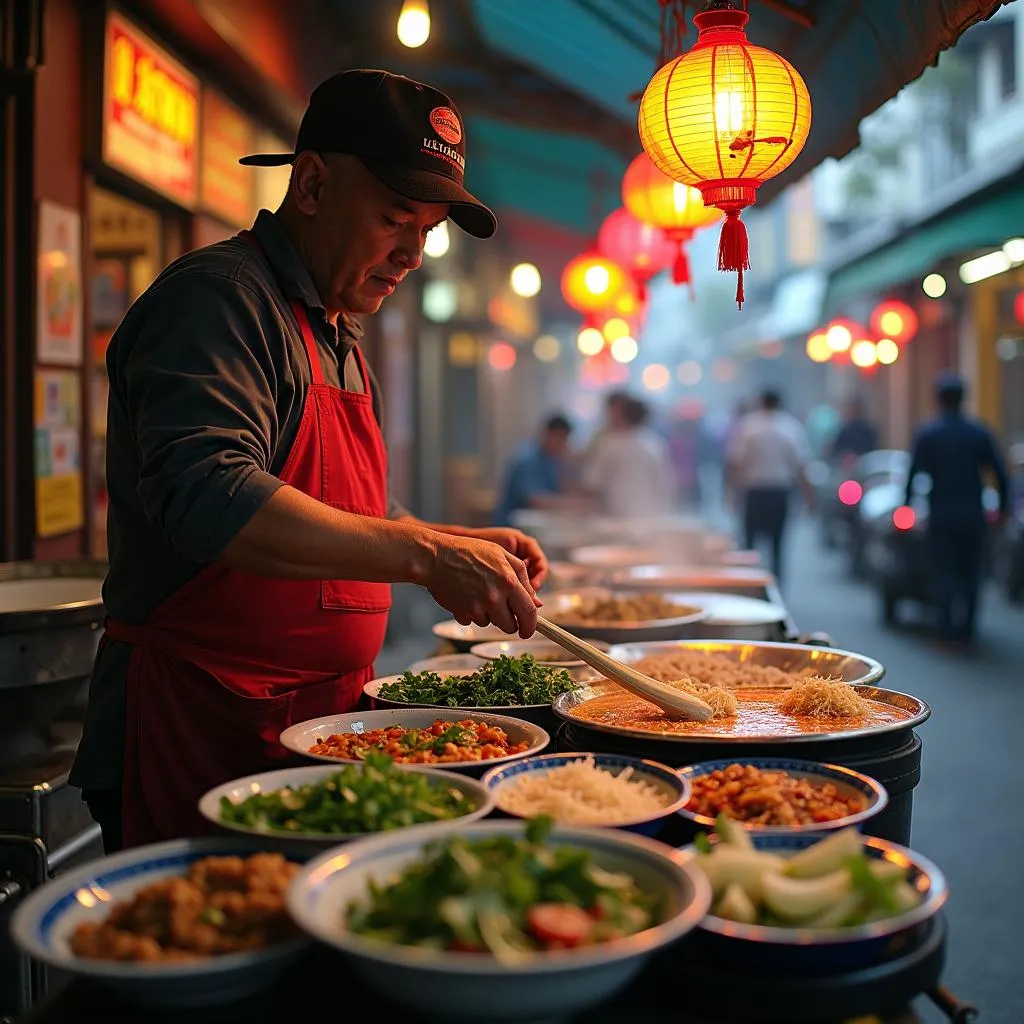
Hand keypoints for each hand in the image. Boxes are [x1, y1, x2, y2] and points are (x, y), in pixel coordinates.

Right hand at [424, 534, 541, 637]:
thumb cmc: (469, 552)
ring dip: (488, 615)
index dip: (531, 625)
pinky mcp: (463, 614)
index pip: (529, 612)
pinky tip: (466, 596)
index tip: (528, 630)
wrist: (436, 557)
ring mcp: (478, 607)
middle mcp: (495, 596)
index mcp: (509, 581)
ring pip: (491, 624)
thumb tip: (535, 601)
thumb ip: (522, 576)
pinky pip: (473, 622)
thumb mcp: (502, 555)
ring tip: (479, 593)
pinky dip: (472, 613)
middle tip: (501, 609)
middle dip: (509, 622)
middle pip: (510, 626)